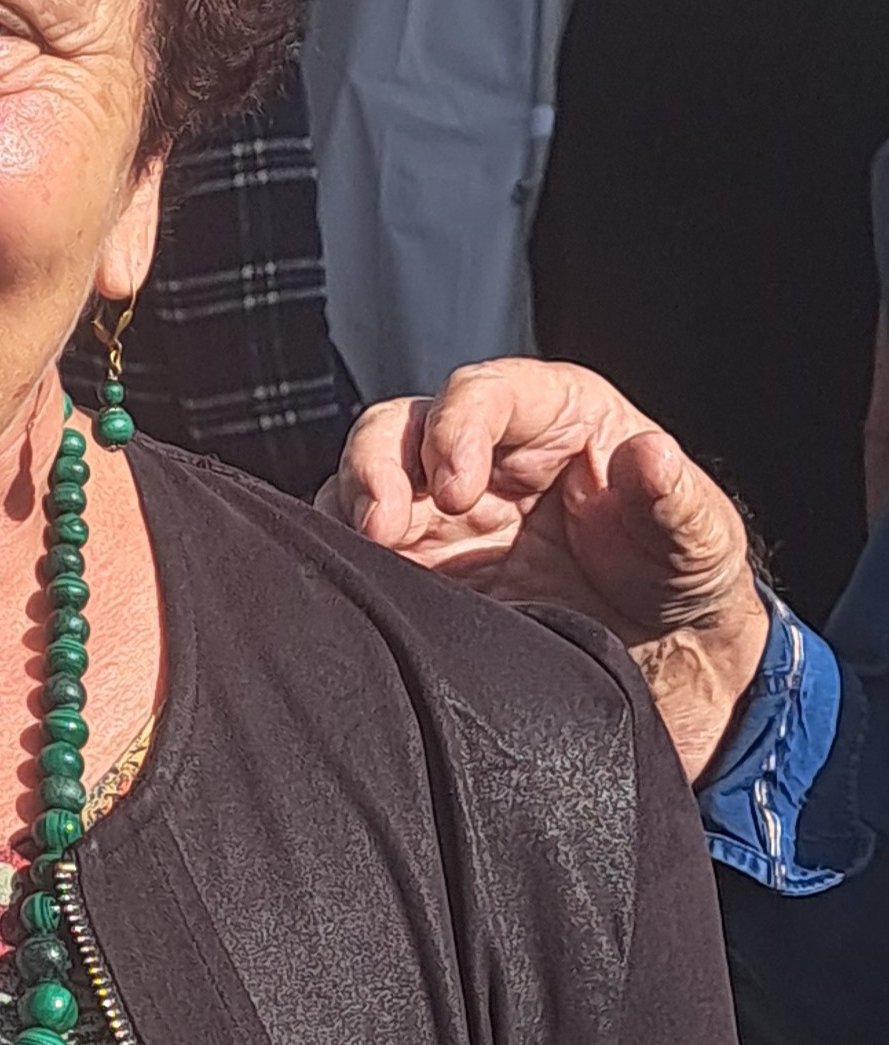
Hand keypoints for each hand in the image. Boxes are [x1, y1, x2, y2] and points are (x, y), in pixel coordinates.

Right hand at [322, 359, 772, 782]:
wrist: (660, 651)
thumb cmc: (678, 568)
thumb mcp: (700, 538)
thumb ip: (676, 498)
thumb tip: (651, 454)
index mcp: (550, 416)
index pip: (481, 392)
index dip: (456, 426)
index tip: (454, 483)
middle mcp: (480, 448)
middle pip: (399, 426)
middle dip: (376, 466)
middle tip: (383, 526)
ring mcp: (438, 505)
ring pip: (364, 478)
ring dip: (351, 509)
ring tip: (369, 553)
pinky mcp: (416, 559)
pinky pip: (356, 542)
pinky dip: (344, 557)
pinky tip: (359, 586)